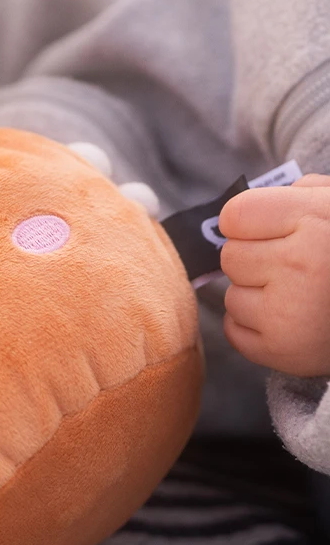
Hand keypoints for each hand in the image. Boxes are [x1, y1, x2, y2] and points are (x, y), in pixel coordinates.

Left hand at [220, 175, 329, 376]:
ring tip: (301, 297)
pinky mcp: (281, 350)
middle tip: (296, 268)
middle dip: (255, 259)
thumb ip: (303, 194)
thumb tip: (252, 210)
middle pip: (229, 256)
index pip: (234, 216)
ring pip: (231, 296)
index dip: (249, 222)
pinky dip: (256, 328)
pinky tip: (293, 321)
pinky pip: (234, 330)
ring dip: (257, 296)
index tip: (274, 231)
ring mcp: (288, 313)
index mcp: (315, 223)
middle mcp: (299, 267)